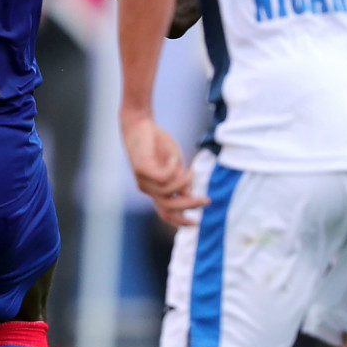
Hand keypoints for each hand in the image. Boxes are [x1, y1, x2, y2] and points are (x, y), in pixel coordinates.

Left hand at [121, 110, 205, 226]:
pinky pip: (163, 177)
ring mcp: (143, 180)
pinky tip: (175, 158)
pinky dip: (173, 168)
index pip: (165, 213)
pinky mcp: (141, 169)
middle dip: (189, 206)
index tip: (197, 223)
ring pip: (168, 192)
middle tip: (206, 200)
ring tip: (191, 171)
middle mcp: (147, 188)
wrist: (139, 124)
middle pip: (168, 208)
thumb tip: (190, 196)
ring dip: (184, 183)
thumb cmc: (158, 144)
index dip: (180, 221)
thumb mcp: (174, 165)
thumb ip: (181, 180)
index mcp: (154, 189)